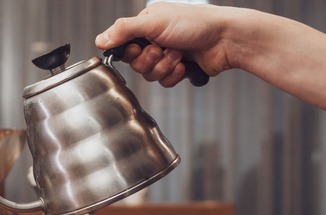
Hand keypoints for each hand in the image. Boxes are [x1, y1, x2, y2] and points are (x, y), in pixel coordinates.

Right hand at [95, 3, 232, 86]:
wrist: (225, 39)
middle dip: (151, 60)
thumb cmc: (195, 24)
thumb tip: (100, 40)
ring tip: (179, 56)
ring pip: (151, 74)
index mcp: (147, 24)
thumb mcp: (153, 22)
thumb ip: (123, 30)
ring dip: (164, 67)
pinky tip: (185, 66)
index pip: (124, 45)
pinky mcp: (179, 69)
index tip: (140, 48)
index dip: (131, 52)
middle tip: (163, 50)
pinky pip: (165, 82)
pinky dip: (175, 76)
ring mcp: (168, 54)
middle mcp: (156, 39)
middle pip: (136, 63)